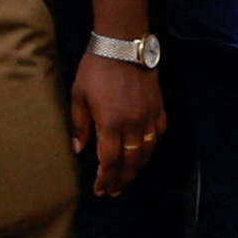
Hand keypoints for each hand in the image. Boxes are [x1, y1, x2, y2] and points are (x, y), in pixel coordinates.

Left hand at [69, 51, 162, 193]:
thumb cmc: (95, 70)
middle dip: (121, 180)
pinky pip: (159, 134)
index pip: (109, 161)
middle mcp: (133, 125)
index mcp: (110, 124)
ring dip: (137, 168)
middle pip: (130, 162)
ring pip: (147, 151)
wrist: (123, 46)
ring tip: (127, 178)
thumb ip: (79, 126)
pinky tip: (144, 152)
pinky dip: (152, 147)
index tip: (100, 190)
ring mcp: (149, 117)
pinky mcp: (159, 108)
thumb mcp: (78, 97)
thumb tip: (80, 149)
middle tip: (113, 192)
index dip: (105, 179)